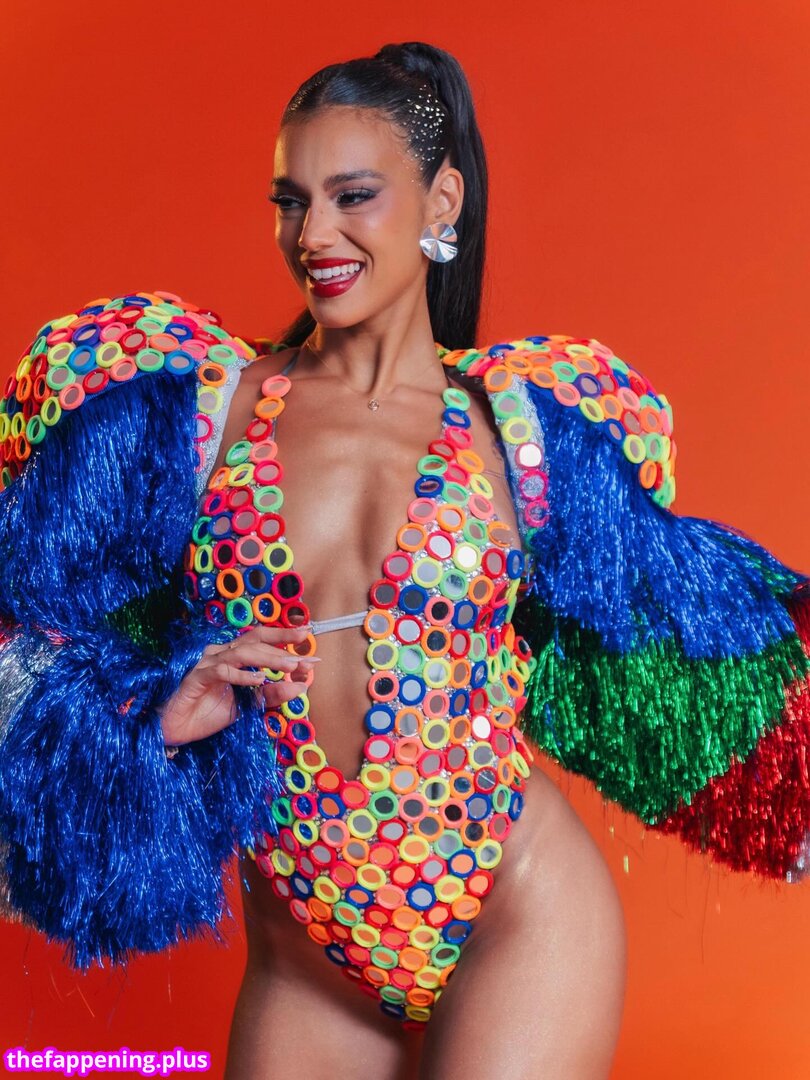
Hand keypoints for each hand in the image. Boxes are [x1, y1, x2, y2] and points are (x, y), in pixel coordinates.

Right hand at [157, 624, 319, 746]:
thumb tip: (301, 686)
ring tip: (290, 666)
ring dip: (269, 658)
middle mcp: (221, 653)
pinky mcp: (197, 677)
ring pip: (242, 652)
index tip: (309, 640)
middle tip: (306, 656)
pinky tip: (259, 680)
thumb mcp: (248, 706)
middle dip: (283, 645)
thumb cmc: (209, 713)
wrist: (176, 729)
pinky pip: (222, 671)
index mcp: (233, 656)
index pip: (261, 639)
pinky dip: (242, 675)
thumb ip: (271, 696)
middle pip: (254, 640)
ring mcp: (208, 663)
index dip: (285, 637)